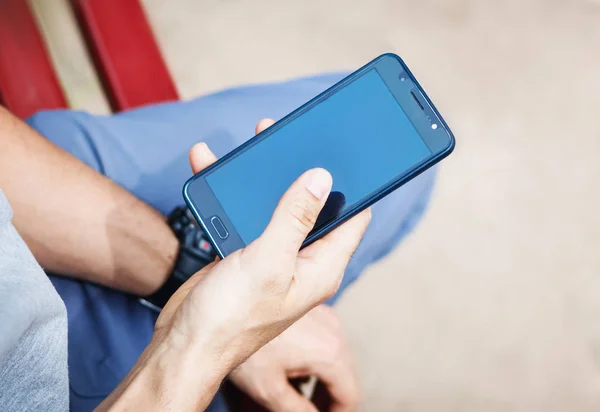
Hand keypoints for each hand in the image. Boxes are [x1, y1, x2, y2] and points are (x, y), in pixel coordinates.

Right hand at [99, 119, 369, 410]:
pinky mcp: (247, 255)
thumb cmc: (231, 316)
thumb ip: (296, 217)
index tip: (353, 153)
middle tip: (294, 137)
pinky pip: (246, 216)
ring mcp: (274, 257)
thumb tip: (322, 177)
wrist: (185, 344)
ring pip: (276, 205)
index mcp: (322, 266)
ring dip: (265, 177)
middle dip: (303, 170)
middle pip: (313, 205)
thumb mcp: (269, 260)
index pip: (353, 217)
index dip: (357, 185)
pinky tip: (214, 169)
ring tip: (256, 142)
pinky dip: (233, 194)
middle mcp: (302, 260)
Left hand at [230, 305, 358, 411]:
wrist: (224, 303)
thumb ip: (297, 411)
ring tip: (297, 395)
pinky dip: (314, 360)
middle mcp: (334, 331)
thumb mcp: (269, 389)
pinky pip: (323, 340)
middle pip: (344, 376)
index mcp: (330, 353)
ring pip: (334, 358)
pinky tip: (291, 370)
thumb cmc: (242, 342)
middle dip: (328, 399)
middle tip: (310, 411)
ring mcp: (324, 317)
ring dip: (321, 380)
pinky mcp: (312, 309)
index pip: (349, 395)